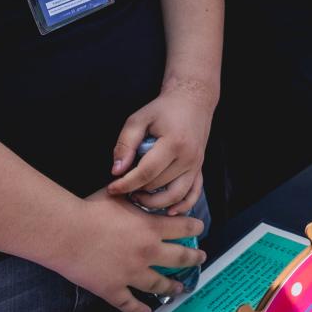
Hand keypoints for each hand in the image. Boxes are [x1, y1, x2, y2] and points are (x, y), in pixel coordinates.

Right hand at [51, 189, 205, 311]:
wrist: (65, 232)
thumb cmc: (89, 210)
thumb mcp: (120, 195)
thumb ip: (136, 194)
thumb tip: (143, 186)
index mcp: (151, 228)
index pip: (184, 228)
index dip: (195, 228)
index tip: (200, 229)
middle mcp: (147, 252)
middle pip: (180, 258)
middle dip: (194, 258)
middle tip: (201, 258)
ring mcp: (131, 273)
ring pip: (159, 283)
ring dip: (172, 286)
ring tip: (180, 288)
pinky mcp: (112, 289)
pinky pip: (129, 304)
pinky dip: (139, 309)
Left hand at [108, 80, 215, 213]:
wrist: (194, 100)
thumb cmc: (164, 108)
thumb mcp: (139, 118)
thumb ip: (126, 143)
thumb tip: (116, 171)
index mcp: (174, 143)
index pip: (146, 173)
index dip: (126, 184)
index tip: (112, 188)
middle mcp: (188, 157)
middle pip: (158, 185)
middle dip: (136, 190)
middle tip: (122, 189)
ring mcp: (197, 164)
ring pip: (175, 195)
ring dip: (155, 202)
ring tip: (138, 197)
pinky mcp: (200, 168)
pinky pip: (194, 193)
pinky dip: (182, 205)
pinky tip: (168, 211)